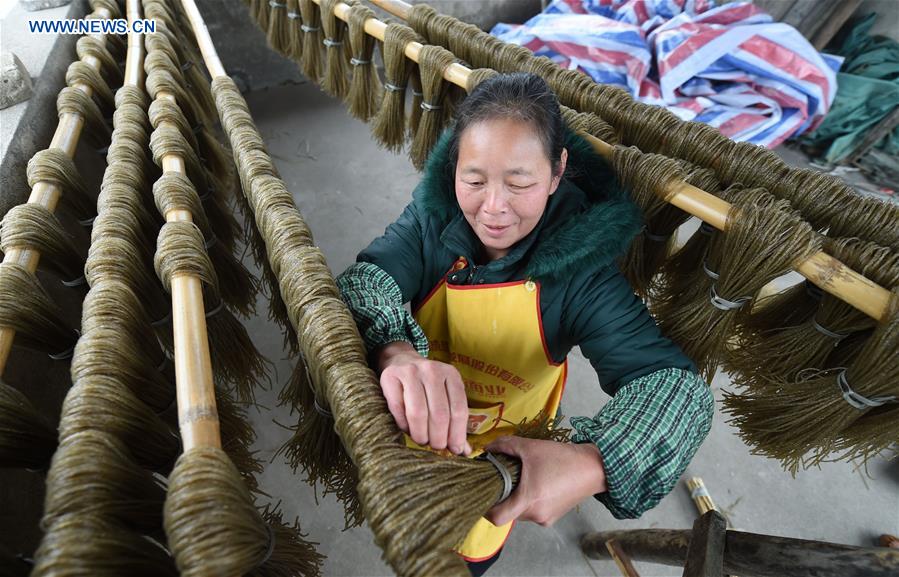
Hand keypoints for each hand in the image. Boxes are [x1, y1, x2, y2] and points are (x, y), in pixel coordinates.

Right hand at [376, 341, 471, 454]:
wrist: (400, 360)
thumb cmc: (426, 385)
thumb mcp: (445, 395)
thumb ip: (454, 421)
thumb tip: (464, 452)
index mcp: (451, 375)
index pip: (459, 410)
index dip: (457, 434)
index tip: (455, 450)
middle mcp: (432, 371)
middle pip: (439, 414)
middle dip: (438, 438)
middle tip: (436, 447)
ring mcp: (410, 372)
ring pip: (418, 413)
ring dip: (420, 434)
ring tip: (422, 441)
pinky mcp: (390, 376)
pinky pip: (398, 409)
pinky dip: (403, 425)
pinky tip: (407, 429)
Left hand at [484, 436, 606, 526]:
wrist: (595, 468)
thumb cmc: (562, 458)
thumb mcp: (530, 447)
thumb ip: (505, 446)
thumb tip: (487, 448)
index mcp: (528, 500)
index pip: (496, 518)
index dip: (485, 508)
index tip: (483, 494)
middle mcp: (536, 515)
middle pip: (508, 513)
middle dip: (503, 497)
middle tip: (502, 478)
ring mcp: (546, 518)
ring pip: (521, 512)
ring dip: (517, 498)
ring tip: (522, 478)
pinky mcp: (554, 516)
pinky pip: (534, 511)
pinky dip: (530, 500)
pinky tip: (537, 483)